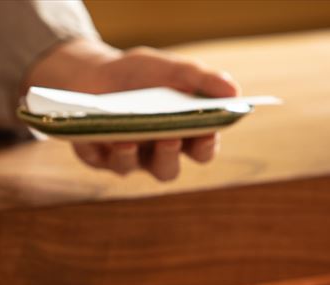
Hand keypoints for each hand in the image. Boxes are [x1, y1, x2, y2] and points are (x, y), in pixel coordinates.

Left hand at [25, 39, 239, 180]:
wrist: (96, 73)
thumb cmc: (140, 75)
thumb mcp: (171, 69)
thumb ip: (201, 80)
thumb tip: (234, 91)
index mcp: (182, 135)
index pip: (201, 151)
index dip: (206, 147)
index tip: (207, 133)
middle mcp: (154, 154)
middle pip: (167, 170)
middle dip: (169, 156)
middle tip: (169, 137)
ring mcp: (125, 158)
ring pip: (130, 168)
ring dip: (130, 155)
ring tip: (128, 137)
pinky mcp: (95, 156)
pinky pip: (96, 157)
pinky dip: (95, 145)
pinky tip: (95, 133)